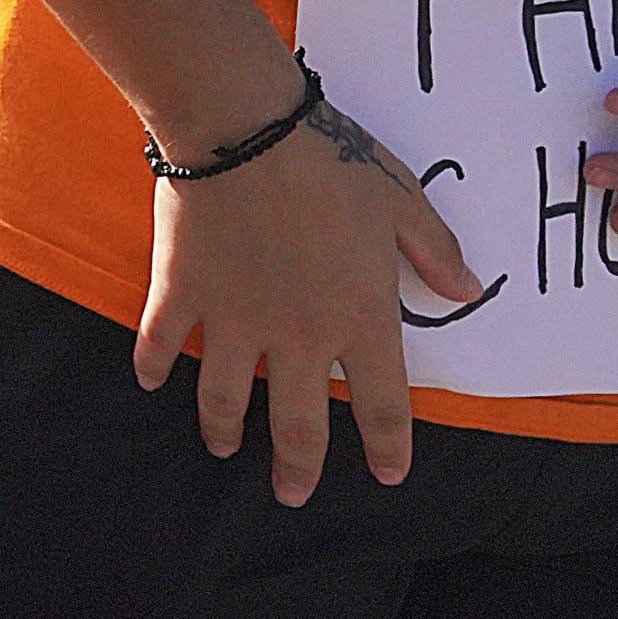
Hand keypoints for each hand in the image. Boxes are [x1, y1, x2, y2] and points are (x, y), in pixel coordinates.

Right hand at [137, 84, 485, 505]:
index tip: (388, 474)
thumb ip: (435, 251)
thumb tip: (470, 292)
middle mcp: (296, 334)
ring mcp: (232, 318)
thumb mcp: (401, 200)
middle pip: (298, 427)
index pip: (382, 406)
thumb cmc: (331, 159)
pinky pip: (159, 340)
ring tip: (223, 451)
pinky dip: (150, 364)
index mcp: (359, 317)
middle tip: (294, 495)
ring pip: (223, 399)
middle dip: (298, 468)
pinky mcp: (181, 290)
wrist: (244, 123)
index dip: (387, 447)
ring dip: (222, 432)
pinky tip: (147, 381)